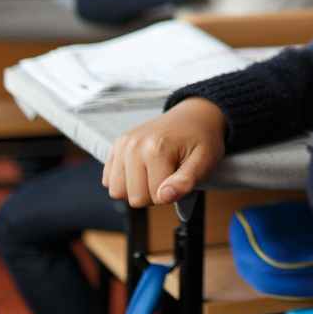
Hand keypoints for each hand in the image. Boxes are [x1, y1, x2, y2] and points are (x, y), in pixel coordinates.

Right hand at [103, 97, 226, 206]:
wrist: (195, 116)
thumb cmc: (202, 140)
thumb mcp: (204, 161)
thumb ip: (186, 181)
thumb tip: (165, 197)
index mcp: (157, 149)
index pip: (155, 198)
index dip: (170, 195)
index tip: (180, 179)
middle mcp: (134, 145)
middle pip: (133, 198)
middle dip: (153, 195)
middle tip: (169, 176)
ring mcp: (123, 144)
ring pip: (116, 191)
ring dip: (137, 189)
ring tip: (155, 174)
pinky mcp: (117, 145)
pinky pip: (108, 179)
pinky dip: (124, 181)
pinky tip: (143, 170)